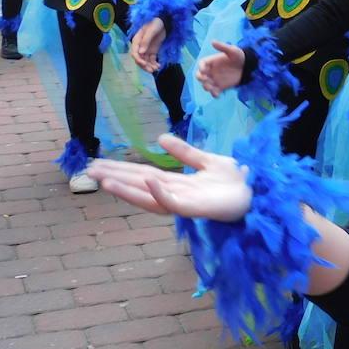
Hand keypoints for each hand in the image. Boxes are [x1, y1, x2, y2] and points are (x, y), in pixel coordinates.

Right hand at [88, 134, 251, 220]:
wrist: (260, 191)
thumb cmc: (237, 180)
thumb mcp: (207, 160)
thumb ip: (185, 152)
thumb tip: (160, 139)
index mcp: (178, 183)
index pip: (142, 175)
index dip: (121, 170)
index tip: (99, 163)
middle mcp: (177, 194)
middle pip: (139, 185)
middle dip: (115, 178)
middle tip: (89, 170)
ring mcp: (186, 203)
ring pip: (149, 197)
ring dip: (127, 189)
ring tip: (104, 180)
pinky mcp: (197, 209)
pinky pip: (174, 202)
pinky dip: (159, 193)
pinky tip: (147, 181)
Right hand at [129, 17, 167, 72]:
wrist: (164, 22)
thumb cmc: (155, 23)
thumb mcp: (151, 30)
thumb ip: (145, 41)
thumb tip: (141, 52)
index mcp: (136, 40)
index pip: (134, 52)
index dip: (138, 59)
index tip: (144, 63)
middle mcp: (140, 46)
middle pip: (139, 59)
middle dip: (144, 65)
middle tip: (151, 70)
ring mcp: (146, 49)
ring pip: (145, 60)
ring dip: (149, 66)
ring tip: (156, 69)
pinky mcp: (152, 51)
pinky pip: (151, 59)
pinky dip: (154, 63)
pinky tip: (158, 66)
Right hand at [196, 41, 246, 97]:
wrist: (248, 67)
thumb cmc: (239, 56)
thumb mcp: (232, 50)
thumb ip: (222, 47)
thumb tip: (212, 41)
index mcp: (211, 61)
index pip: (202, 64)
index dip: (201, 67)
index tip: (205, 70)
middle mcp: (211, 71)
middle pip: (200, 76)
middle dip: (201, 78)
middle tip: (206, 80)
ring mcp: (215, 79)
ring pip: (206, 84)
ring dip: (207, 87)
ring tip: (211, 88)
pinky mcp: (220, 86)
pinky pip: (214, 91)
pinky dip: (214, 94)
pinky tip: (217, 94)